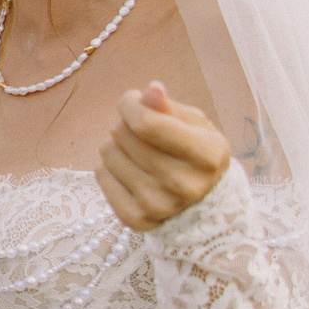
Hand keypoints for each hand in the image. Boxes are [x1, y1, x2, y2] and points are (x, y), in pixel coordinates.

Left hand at [96, 81, 228, 231]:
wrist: (201, 203)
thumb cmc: (194, 152)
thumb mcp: (194, 125)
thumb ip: (168, 107)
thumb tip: (151, 90)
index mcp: (207, 156)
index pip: (146, 123)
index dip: (130, 104)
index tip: (132, 100)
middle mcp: (184, 184)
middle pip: (122, 134)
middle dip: (125, 122)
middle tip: (138, 128)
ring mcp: (158, 205)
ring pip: (107, 152)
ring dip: (116, 144)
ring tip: (135, 150)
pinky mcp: (134, 218)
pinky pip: (100, 174)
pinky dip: (109, 166)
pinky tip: (129, 169)